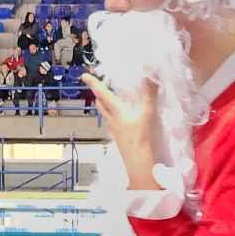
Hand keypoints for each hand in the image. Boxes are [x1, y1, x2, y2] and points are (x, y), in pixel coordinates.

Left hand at [82, 74, 160, 188]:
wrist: (139, 163)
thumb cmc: (142, 138)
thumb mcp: (148, 113)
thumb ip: (149, 92)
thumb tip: (150, 72)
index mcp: (117, 111)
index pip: (102, 93)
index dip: (93, 83)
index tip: (84, 75)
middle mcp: (112, 120)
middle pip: (101, 105)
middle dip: (99, 94)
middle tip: (99, 87)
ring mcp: (115, 131)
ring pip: (106, 115)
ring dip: (105, 106)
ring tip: (109, 99)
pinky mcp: (120, 139)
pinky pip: (113, 123)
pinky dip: (113, 116)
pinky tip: (121, 119)